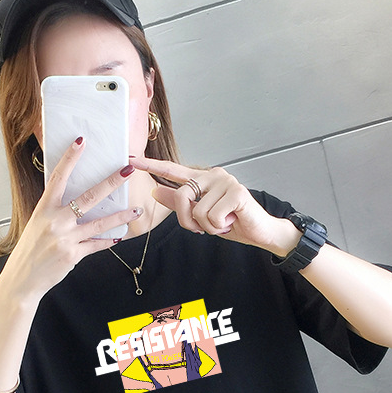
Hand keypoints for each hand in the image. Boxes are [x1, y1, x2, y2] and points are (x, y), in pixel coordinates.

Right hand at [4, 138, 141, 298]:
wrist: (22, 280)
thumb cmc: (29, 252)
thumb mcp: (37, 225)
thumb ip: (54, 213)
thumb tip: (73, 202)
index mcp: (43, 210)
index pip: (58, 178)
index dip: (70, 159)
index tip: (81, 142)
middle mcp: (55, 221)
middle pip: (88, 197)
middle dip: (111, 182)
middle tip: (127, 169)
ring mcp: (65, 239)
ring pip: (99, 223)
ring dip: (121, 216)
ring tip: (136, 209)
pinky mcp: (73, 255)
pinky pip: (96, 245)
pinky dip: (108, 240)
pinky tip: (119, 236)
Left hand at [131, 157, 298, 254]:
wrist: (259, 232)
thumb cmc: (231, 222)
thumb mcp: (200, 215)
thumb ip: (179, 203)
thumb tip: (156, 192)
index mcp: (203, 179)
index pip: (173, 170)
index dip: (153, 166)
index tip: (133, 160)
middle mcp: (213, 175)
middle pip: (182, 197)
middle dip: (187, 221)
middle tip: (202, 229)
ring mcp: (226, 181)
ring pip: (198, 211)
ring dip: (208, 227)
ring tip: (223, 222)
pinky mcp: (236, 192)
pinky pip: (212, 216)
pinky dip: (219, 226)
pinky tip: (231, 221)